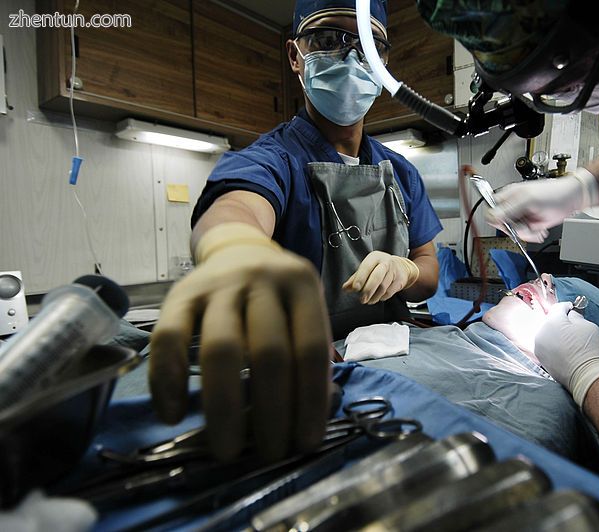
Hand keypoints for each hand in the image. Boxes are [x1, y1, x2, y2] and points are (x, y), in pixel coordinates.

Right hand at [148, 223, 330, 461]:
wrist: (238, 250)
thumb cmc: (279, 298)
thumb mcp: (305, 312)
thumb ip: (313, 357)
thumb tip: (314, 417)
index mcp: (302, 285)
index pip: (310, 349)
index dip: (310, 401)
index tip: (306, 443)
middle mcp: (262, 280)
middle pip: (268, 352)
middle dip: (272, 413)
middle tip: (270, 454)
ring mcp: (218, 286)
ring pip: (221, 349)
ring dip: (225, 407)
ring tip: (227, 450)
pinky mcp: (178, 295)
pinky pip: (168, 339)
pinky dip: (168, 381)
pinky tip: (173, 415)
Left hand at [342, 251, 419, 304]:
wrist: (401, 267)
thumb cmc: (379, 267)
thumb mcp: (367, 268)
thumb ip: (355, 278)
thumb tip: (345, 288)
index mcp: (374, 257)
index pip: (366, 267)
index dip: (360, 278)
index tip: (355, 288)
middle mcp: (385, 262)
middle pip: (377, 277)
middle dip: (368, 289)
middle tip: (362, 299)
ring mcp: (394, 271)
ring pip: (383, 287)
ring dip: (374, 297)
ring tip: (367, 301)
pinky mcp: (400, 280)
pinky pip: (389, 292)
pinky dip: (381, 297)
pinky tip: (377, 297)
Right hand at [486, 168, 598, 242]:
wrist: (572, 199)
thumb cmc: (554, 193)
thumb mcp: (528, 200)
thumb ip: (509, 209)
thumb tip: (492, 217)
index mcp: (508, 195)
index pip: (491, 211)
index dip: (498, 220)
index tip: (508, 225)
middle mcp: (513, 206)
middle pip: (503, 224)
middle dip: (515, 228)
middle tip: (526, 225)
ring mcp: (522, 215)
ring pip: (514, 232)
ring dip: (526, 233)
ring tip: (536, 227)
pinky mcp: (530, 223)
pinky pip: (525, 234)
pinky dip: (533, 235)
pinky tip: (540, 230)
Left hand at [534, 302, 598, 409]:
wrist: (585, 375)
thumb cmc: (589, 349)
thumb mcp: (588, 325)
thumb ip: (576, 316)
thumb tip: (571, 315)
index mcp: (552, 321)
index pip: (558, 307)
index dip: (567, 306)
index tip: (573, 308)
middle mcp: (541, 332)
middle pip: (550, 320)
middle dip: (560, 320)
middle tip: (572, 325)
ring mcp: (539, 346)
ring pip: (547, 333)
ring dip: (555, 333)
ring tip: (568, 338)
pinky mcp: (541, 358)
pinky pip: (546, 345)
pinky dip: (553, 344)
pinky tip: (564, 349)